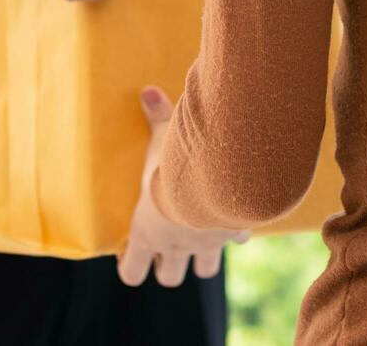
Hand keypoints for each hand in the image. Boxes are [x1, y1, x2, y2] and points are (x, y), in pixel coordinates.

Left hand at [117, 87, 249, 287]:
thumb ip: (156, 116)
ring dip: (202, 258)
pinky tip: (234, 217)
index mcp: (147, 231)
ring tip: (200, 236)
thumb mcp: (163, 138)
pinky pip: (237, 240)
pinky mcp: (234, 233)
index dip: (129, 266)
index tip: (130, 253)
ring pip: (205, 271)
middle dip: (167, 266)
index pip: (131, 272)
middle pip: (169, 277)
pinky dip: (235, 232)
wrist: (220, 179)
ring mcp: (207, 244)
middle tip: (166, 242)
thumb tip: (147, 89)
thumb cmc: (176, 165)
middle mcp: (176, 246)